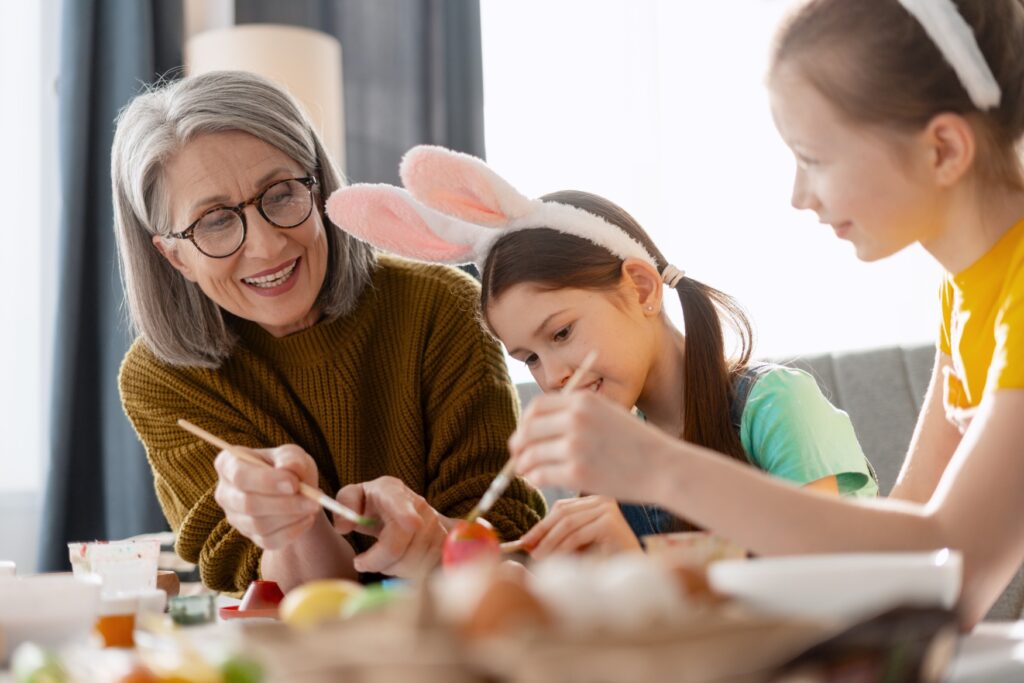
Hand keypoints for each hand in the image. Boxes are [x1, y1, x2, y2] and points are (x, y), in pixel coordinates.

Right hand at [213, 445, 321, 550]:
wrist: (294, 490)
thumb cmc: (288, 466)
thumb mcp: (292, 454)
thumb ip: (291, 458)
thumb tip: (289, 470)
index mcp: (228, 463)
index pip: (240, 476)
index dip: (266, 481)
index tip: (294, 484)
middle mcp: (225, 492)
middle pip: (248, 504)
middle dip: (284, 504)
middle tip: (314, 501)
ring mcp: (235, 517)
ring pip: (259, 525)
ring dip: (291, 517)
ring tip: (314, 506)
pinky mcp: (249, 536)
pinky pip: (268, 541)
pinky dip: (293, 531)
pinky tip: (308, 519)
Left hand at [333, 476, 448, 577]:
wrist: (408, 510)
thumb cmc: (374, 504)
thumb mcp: (354, 496)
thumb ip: (344, 505)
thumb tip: (344, 528)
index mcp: (392, 491)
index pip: (399, 502)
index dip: (406, 513)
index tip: (412, 523)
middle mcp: (419, 506)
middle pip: (398, 545)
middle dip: (376, 561)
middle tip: (361, 562)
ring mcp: (435, 526)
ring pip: (410, 562)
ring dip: (389, 567)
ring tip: (381, 557)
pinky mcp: (443, 544)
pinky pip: (423, 569)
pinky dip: (405, 572)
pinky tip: (398, 561)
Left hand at [509, 391, 676, 499]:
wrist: (664, 467)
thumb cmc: (636, 444)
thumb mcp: (608, 414)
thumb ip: (575, 415)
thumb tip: (536, 427)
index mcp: (583, 401)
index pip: (536, 407)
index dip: (524, 422)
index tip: (523, 434)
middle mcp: (576, 420)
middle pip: (528, 430)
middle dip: (518, 445)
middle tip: (517, 456)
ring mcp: (575, 446)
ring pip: (531, 455)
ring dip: (524, 465)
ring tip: (526, 471)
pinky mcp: (577, 473)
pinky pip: (541, 475)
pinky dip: (534, 479)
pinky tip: (538, 481)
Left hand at [518, 495, 641, 558]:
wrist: (634, 575)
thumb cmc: (604, 561)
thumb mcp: (575, 545)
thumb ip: (554, 539)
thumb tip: (524, 542)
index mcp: (594, 500)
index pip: (561, 508)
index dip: (541, 525)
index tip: (523, 541)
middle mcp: (603, 499)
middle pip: (562, 512)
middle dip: (542, 532)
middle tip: (527, 549)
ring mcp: (608, 508)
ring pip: (567, 523)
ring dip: (549, 542)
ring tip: (538, 557)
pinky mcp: (610, 522)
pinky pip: (577, 534)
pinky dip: (562, 547)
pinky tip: (555, 559)